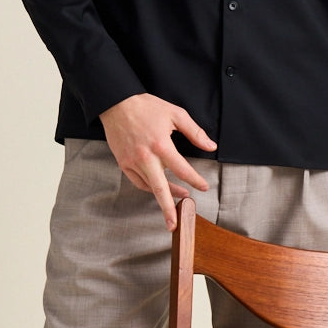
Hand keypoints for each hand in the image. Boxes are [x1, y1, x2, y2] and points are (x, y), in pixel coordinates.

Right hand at [99, 93, 217, 229]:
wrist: (116, 103)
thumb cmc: (146, 107)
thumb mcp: (175, 114)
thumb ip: (195, 132)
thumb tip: (210, 146)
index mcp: (160, 145)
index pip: (182, 169)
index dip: (194, 180)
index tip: (203, 187)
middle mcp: (145, 157)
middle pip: (160, 189)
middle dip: (168, 209)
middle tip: (175, 224)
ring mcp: (132, 162)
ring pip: (149, 186)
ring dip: (163, 196)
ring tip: (176, 202)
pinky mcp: (123, 163)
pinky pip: (138, 181)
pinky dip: (149, 187)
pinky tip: (158, 189)